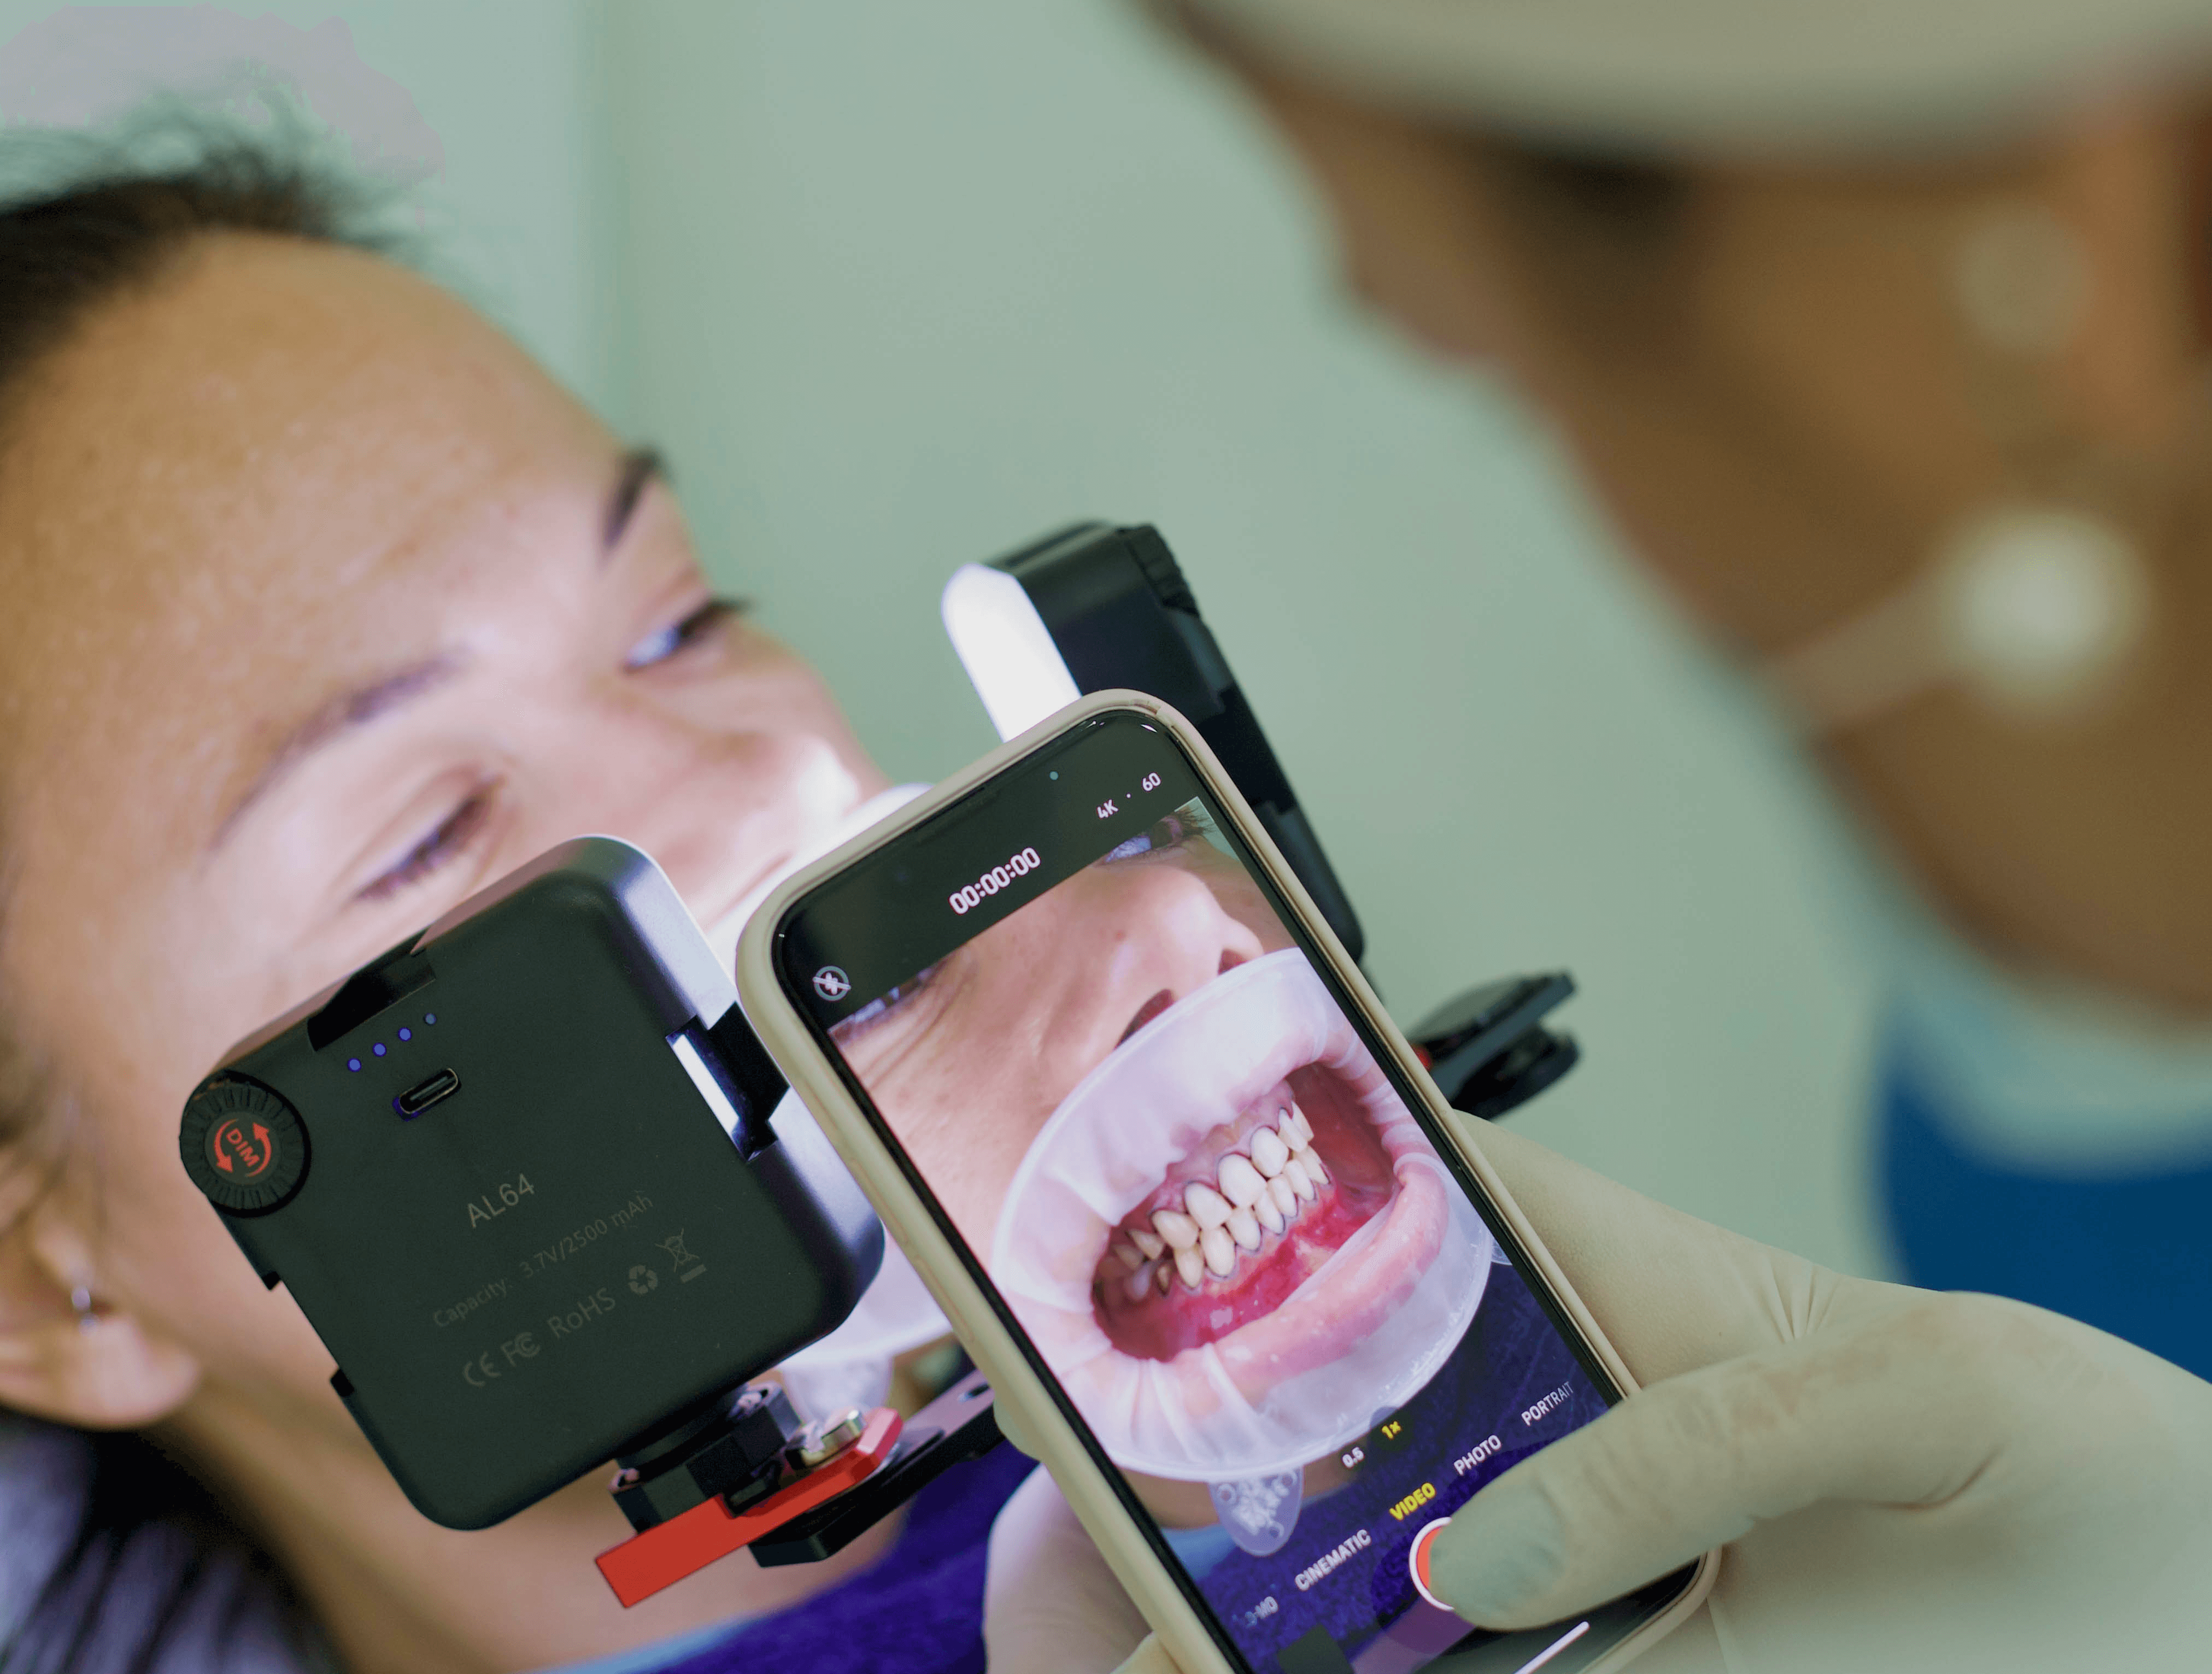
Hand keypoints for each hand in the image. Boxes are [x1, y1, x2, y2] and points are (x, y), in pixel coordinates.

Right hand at [983, 1119, 2211, 1671]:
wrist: (2175, 1618)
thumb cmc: (2065, 1472)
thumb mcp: (1913, 1398)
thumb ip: (1703, 1435)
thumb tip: (1486, 1557)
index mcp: (1593, 1287)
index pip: (1369, 1216)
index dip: (1225, 1222)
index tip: (1103, 1268)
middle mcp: (1540, 1426)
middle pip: (1309, 1424)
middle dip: (1168, 1462)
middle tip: (1059, 1532)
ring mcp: (1551, 1569)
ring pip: (1345, 1579)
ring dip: (1218, 1606)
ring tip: (1111, 1642)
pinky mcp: (1593, 1666)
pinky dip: (1328, 1672)